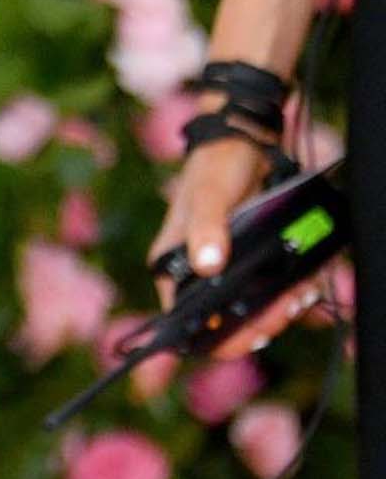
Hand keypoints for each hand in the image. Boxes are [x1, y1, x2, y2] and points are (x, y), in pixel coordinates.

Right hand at [161, 131, 323, 356]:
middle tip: (287, 309)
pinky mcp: (252, 263)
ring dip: (279, 311)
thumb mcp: (208, 195)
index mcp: (173, 268)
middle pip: (224, 322)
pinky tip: (305, 285)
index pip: (184, 320)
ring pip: (251, 310)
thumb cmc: (215, 167)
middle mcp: (197, 275)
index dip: (215, 337)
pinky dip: (289, 294)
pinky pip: (270, 291)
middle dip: (259, 324)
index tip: (249, 333)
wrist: (247, 142)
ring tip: (301, 296)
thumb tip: (208, 264)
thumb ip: (206, 228)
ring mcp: (226, 271)